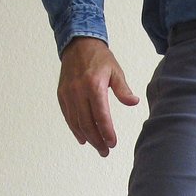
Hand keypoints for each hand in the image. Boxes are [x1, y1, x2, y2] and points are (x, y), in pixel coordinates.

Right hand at [56, 37, 139, 156]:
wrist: (77, 44)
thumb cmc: (100, 59)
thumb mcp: (116, 71)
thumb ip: (123, 89)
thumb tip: (134, 102)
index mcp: (94, 86)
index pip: (101, 116)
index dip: (107, 132)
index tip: (113, 143)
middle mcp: (78, 91)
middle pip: (87, 123)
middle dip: (97, 141)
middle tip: (106, 152)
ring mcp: (68, 93)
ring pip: (76, 122)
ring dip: (87, 138)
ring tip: (98, 148)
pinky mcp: (61, 94)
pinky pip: (68, 116)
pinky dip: (75, 129)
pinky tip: (83, 138)